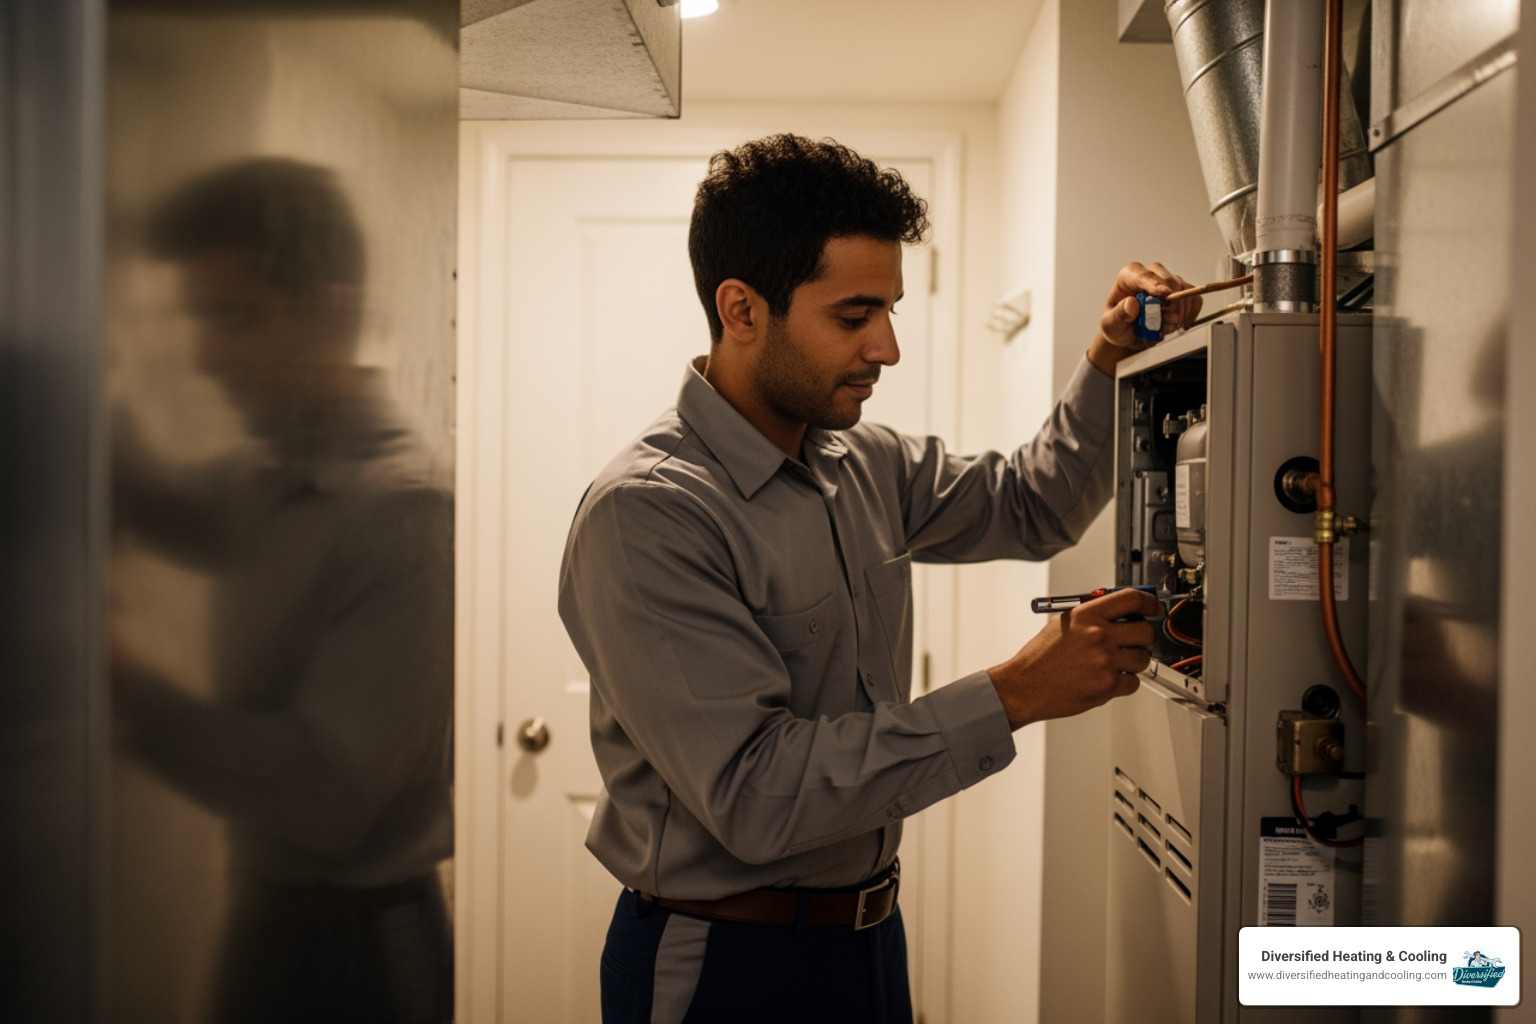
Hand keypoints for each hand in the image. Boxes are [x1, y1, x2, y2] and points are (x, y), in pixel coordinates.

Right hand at [987, 588, 1159, 728]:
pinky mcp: (1107, 686)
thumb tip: (1120, 612)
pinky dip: (1125, 682)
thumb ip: (1092, 615)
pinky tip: (1108, 678)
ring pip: (1143, 658)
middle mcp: (1098, 635)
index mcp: (1087, 615)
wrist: (1024, 686)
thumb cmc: (1039, 657)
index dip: (1150, 602)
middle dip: (1144, 637)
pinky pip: (1134, 682)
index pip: (1132, 599)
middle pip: (1145, 631)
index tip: (1154, 608)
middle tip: (1137, 640)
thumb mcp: (1063, 623)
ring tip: (1116, 663)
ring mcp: (1105, 661)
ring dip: (1135, 661)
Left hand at [1087, 262, 1201, 374]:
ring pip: (1183, 289)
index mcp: (1129, 277)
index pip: (1144, 275)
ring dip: (1179, 312)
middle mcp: (1149, 277)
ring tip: (1165, 328)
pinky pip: (1194, 299)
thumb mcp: (1111, 325)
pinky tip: (1178, 325)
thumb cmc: (1118, 326)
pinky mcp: (1180, 294)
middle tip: (1164, 322)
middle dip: (1170, 303)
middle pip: (1168, 280)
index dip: (1155, 283)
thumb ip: (1119, 315)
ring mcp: (1166, 284)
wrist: (1129, 337)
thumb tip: (1131, 303)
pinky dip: (1189, 314)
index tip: (1164, 294)